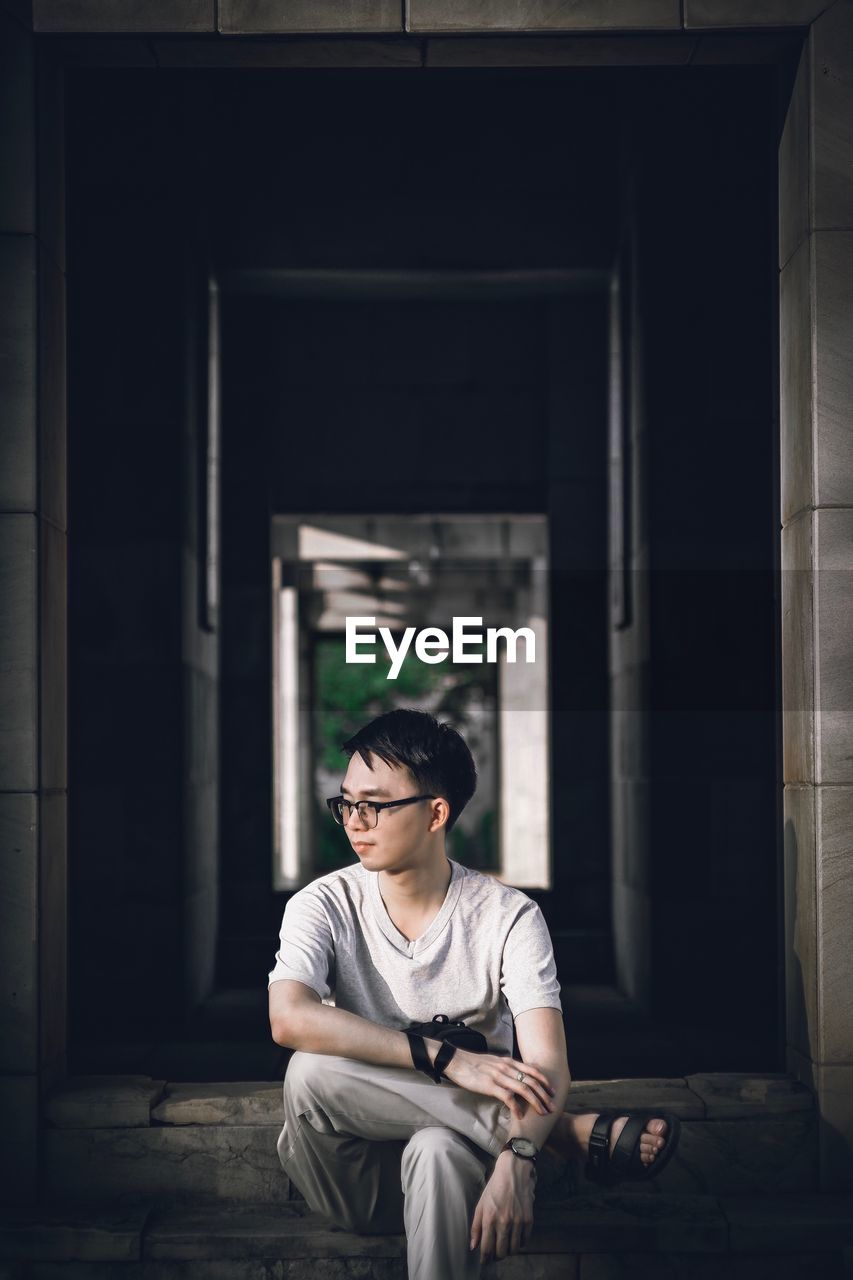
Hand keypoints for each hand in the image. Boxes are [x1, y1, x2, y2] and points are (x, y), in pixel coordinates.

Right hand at [440, 1046, 555, 1120]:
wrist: (456, 1060)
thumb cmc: (473, 1063)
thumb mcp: (493, 1062)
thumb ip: (506, 1068)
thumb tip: (515, 1078)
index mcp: (508, 1061)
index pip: (532, 1071)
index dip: (544, 1082)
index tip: (552, 1092)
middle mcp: (507, 1067)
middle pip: (532, 1082)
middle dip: (545, 1095)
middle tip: (553, 1107)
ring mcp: (499, 1076)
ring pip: (524, 1089)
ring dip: (536, 1102)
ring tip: (542, 1112)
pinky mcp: (490, 1085)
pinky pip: (508, 1097)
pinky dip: (516, 1107)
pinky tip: (520, 1115)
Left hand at [470, 1150, 535, 1263]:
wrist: (513, 1171)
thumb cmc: (495, 1187)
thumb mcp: (481, 1204)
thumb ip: (476, 1226)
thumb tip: (473, 1246)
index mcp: (490, 1218)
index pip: (487, 1248)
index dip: (485, 1258)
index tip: (484, 1261)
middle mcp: (504, 1222)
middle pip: (501, 1252)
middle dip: (496, 1257)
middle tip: (494, 1255)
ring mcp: (518, 1222)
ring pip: (513, 1250)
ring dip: (508, 1252)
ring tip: (504, 1248)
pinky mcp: (528, 1220)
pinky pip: (524, 1241)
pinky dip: (519, 1244)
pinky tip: (515, 1240)